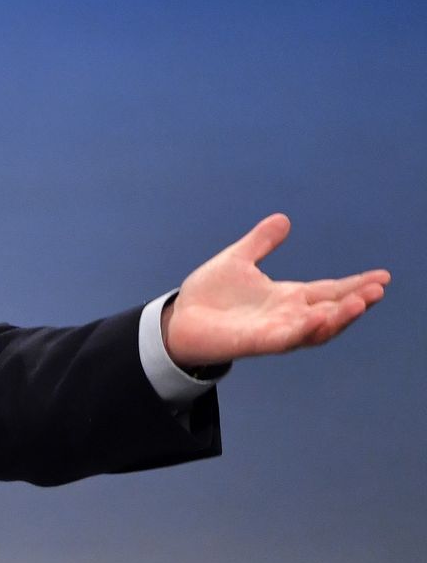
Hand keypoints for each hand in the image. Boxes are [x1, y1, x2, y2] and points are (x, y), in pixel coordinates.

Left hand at [162, 213, 389, 369]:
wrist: (179, 319)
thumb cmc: (209, 295)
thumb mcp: (238, 260)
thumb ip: (261, 242)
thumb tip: (283, 219)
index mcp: (288, 297)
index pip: (329, 290)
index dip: (356, 285)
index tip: (383, 276)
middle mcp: (288, 317)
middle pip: (331, 311)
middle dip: (356, 303)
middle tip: (378, 290)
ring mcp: (274, 331)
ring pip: (316, 329)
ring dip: (339, 318)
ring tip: (360, 303)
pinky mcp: (256, 342)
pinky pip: (285, 339)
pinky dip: (303, 330)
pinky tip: (318, 319)